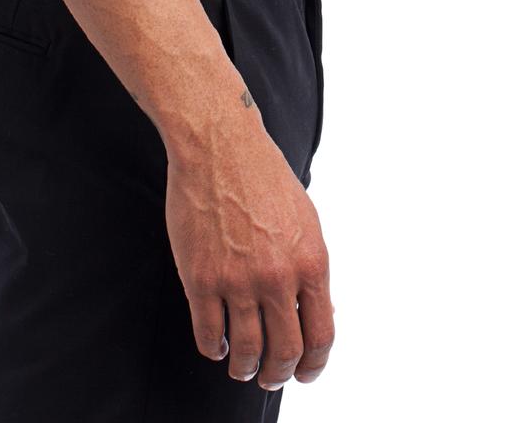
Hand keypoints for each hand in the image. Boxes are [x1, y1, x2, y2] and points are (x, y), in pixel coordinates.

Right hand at [164, 112, 334, 389]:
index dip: (313, 365)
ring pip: (246, 352)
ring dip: (245, 368)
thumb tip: (316, 312)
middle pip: (284, 353)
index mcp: (310, 263)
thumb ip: (310, 269)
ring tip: (241, 366)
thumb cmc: (263, 176)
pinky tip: (216, 343)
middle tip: (270, 376)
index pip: (320, 337)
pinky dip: (214, 348)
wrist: (219, 145)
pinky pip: (208, 334)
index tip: (305, 373)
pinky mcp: (201, 278)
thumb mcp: (306, 221)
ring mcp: (238, 280)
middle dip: (278, 373)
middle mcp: (277, 278)